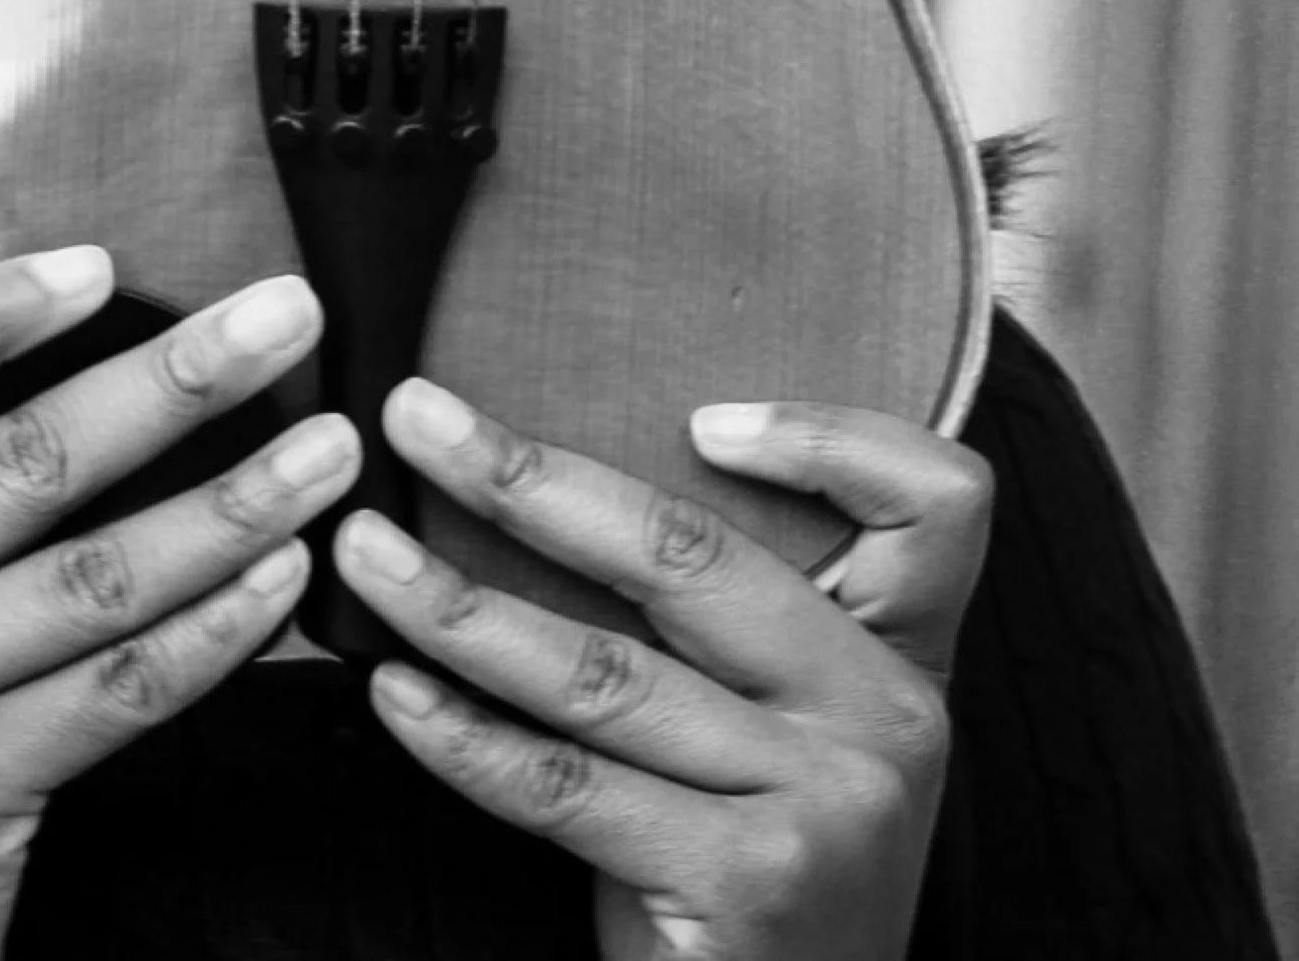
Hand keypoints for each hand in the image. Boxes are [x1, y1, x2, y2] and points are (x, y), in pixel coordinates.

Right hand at [0, 251, 359, 960]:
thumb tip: (47, 359)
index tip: (98, 264)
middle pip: (11, 465)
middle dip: (170, 380)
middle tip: (282, 316)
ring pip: (89, 576)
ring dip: (230, 502)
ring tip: (328, 449)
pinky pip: (115, 689)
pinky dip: (213, 628)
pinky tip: (281, 579)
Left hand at [335, 383, 991, 960]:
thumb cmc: (751, 876)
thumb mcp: (781, 743)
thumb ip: (728, 631)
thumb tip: (540, 477)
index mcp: (898, 661)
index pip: (934, 503)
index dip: (830, 436)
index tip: (695, 413)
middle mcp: (882, 720)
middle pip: (694, 555)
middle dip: (529, 478)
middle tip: (417, 418)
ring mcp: (823, 804)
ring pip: (604, 669)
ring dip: (457, 603)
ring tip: (364, 555)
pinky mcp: (748, 884)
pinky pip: (568, 786)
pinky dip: (464, 735)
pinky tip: (393, 693)